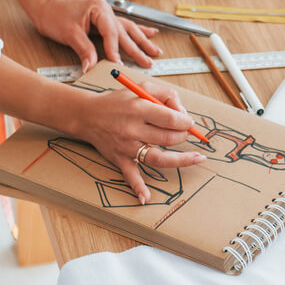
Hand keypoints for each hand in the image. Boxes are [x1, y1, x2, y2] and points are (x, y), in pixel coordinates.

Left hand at [31, 0, 161, 72]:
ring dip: (143, 40)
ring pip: (129, 29)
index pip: (111, 33)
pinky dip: (138, 31)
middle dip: (138, 48)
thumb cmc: (54, 16)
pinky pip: (124, 26)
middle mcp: (106, 11)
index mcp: (99, 10)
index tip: (119, 65)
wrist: (45, 7)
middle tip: (148, 62)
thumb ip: (84, 50)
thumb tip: (92, 66)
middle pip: (125, 32)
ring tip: (156, 50)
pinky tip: (151, 33)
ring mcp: (107, 15)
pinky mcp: (105, 20)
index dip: (116, 50)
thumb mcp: (69, 34)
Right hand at [74, 80, 205, 203]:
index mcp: (139, 108)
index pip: (171, 119)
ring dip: (181, 159)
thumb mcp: (141, 87)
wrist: (88, 116)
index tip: (189, 122)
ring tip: (197, 158)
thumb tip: (183, 113)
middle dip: (183, 136)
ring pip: (158, 158)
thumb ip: (166, 95)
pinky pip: (131, 176)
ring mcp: (126, 147)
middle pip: (168, 138)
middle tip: (185, 133)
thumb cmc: (118, 102)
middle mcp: (133, 129)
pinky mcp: (120, 159)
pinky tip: (146, 198)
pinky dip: (138, 188)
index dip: (186, 122)